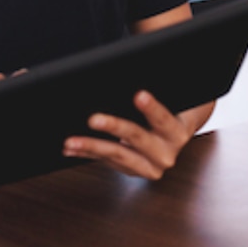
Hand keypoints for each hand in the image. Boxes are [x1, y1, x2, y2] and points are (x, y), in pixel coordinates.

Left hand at [62, 90, 193, 179]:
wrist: (174, 140)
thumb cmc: (168, 116)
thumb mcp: (169, 104)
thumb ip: (151, 97)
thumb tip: (130, 75)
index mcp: (176, 133)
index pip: (164, 119)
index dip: (152, 108)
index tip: (139, 95)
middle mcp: (165, 153)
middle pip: (137, 137)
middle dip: (113, 127)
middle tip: (93, 120)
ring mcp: (149, 165)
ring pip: (117, 155)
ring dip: (91, 147)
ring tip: (71, 141)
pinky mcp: (132, 171)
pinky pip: (107, 161)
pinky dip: (86, 154)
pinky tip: (70, 149)